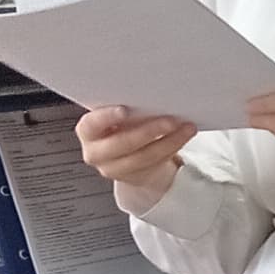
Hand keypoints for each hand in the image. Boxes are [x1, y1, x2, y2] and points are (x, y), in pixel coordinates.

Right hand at [77, 103, 197, 191]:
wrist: (130, 154)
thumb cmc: (122, 126)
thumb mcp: (117, 116)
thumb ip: (125, 108)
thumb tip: (148, 95)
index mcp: (88, 131)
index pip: (91, 124)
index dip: (106, 118)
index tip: (124, 110)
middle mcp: (96, 152)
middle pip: (121, 144)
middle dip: (148, 131)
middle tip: (170, 121)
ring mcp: (113, 168)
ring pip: (144, 156)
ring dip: (170, 141)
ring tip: (186, 128)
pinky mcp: (133, 177)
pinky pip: (156, 163)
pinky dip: (173, 147)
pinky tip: (183, 136)